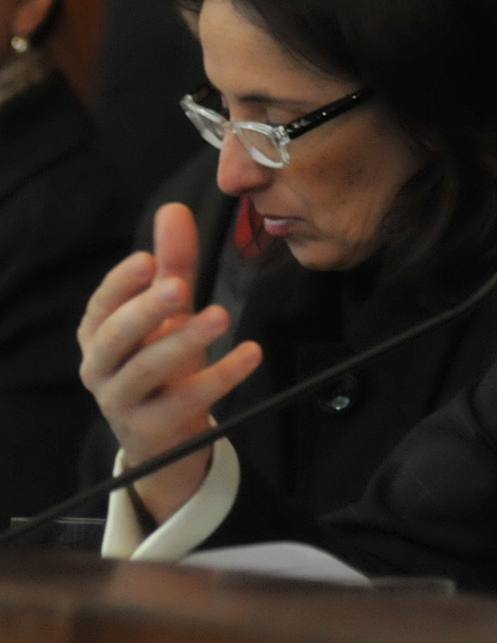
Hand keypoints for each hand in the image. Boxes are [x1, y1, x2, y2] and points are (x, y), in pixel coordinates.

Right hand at [77, 203, 261, 522]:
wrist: (161, 433)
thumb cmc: (159, 358)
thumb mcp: (168, 311)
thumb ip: (173, 263)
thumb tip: (173, 208)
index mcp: (98, 332)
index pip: (102, 304)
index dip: (122, 282)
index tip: (149, 259)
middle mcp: (100, 365)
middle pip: (116, 336)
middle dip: (147, 310)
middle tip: (179, 287)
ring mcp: (122, 398)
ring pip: (146, 369)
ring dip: (184, 341)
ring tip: (221, 316)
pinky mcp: (154, 425)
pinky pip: (186, 400)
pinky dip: (222, 375)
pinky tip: (252, 353)